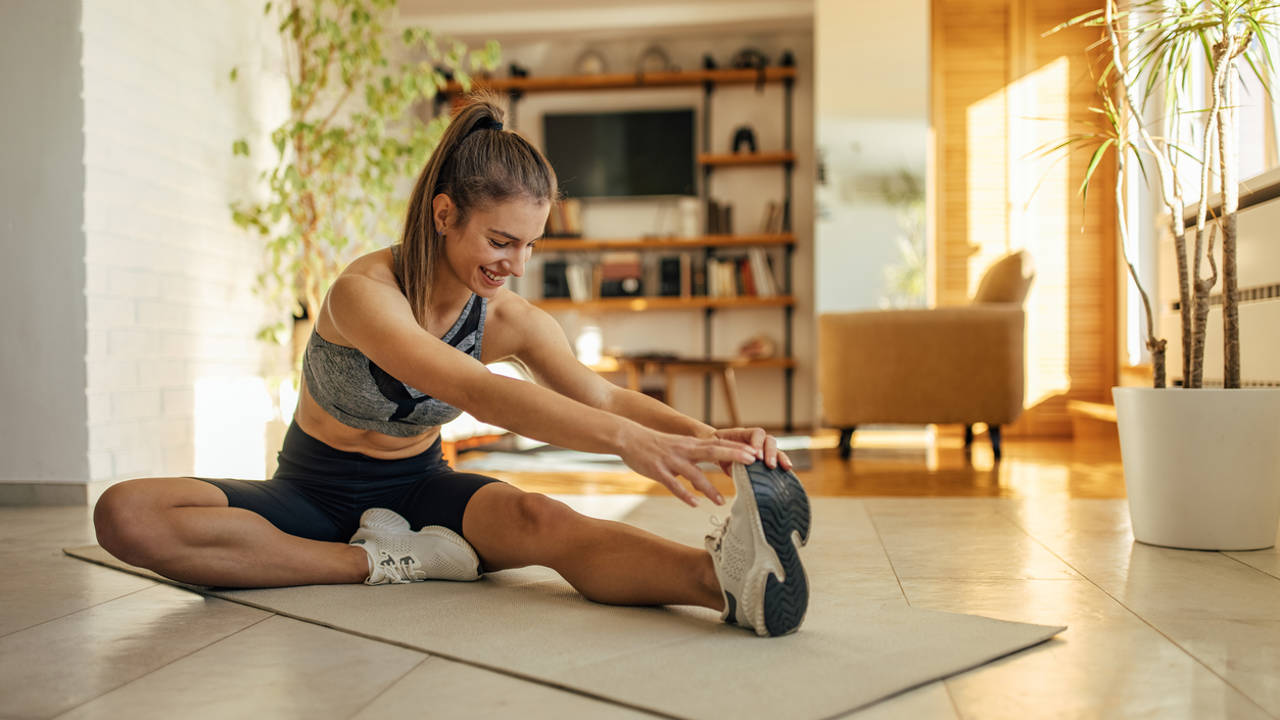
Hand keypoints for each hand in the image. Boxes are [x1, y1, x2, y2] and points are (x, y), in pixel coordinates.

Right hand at [618, 425, 757, 507]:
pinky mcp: (658, 471)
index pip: (718, 444)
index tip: (755, 454)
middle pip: (712, 452)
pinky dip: (684, 494)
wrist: (628, 437)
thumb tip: (714, 461)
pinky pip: (673, 485)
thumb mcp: (679, 445)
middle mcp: (684, 450)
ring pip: (694, 474)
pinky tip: (694, 504)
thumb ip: (696, 452)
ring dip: (709, 488)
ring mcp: (671, 461)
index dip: (736, 449)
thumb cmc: (655, 443)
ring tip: (722, 502)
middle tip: (752, 464)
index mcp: (690, 444)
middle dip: (733, 457)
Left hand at [712, 427, 792, 472]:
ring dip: (780, 457)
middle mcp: (755, 440)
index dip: (758, 444)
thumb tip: (734, 470)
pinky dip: (782, 463)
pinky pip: (776, 459)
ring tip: (784, 467)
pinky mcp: (764, 459)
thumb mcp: (718, 453)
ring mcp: (761, 449)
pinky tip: (787, 470)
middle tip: (769, 465)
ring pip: (775, 449)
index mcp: (742, 435)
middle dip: (771, 452)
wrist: (715, 452)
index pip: (756, 433)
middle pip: (769, 440)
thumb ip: (725, 459)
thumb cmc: (716, 451)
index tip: (756, 456)